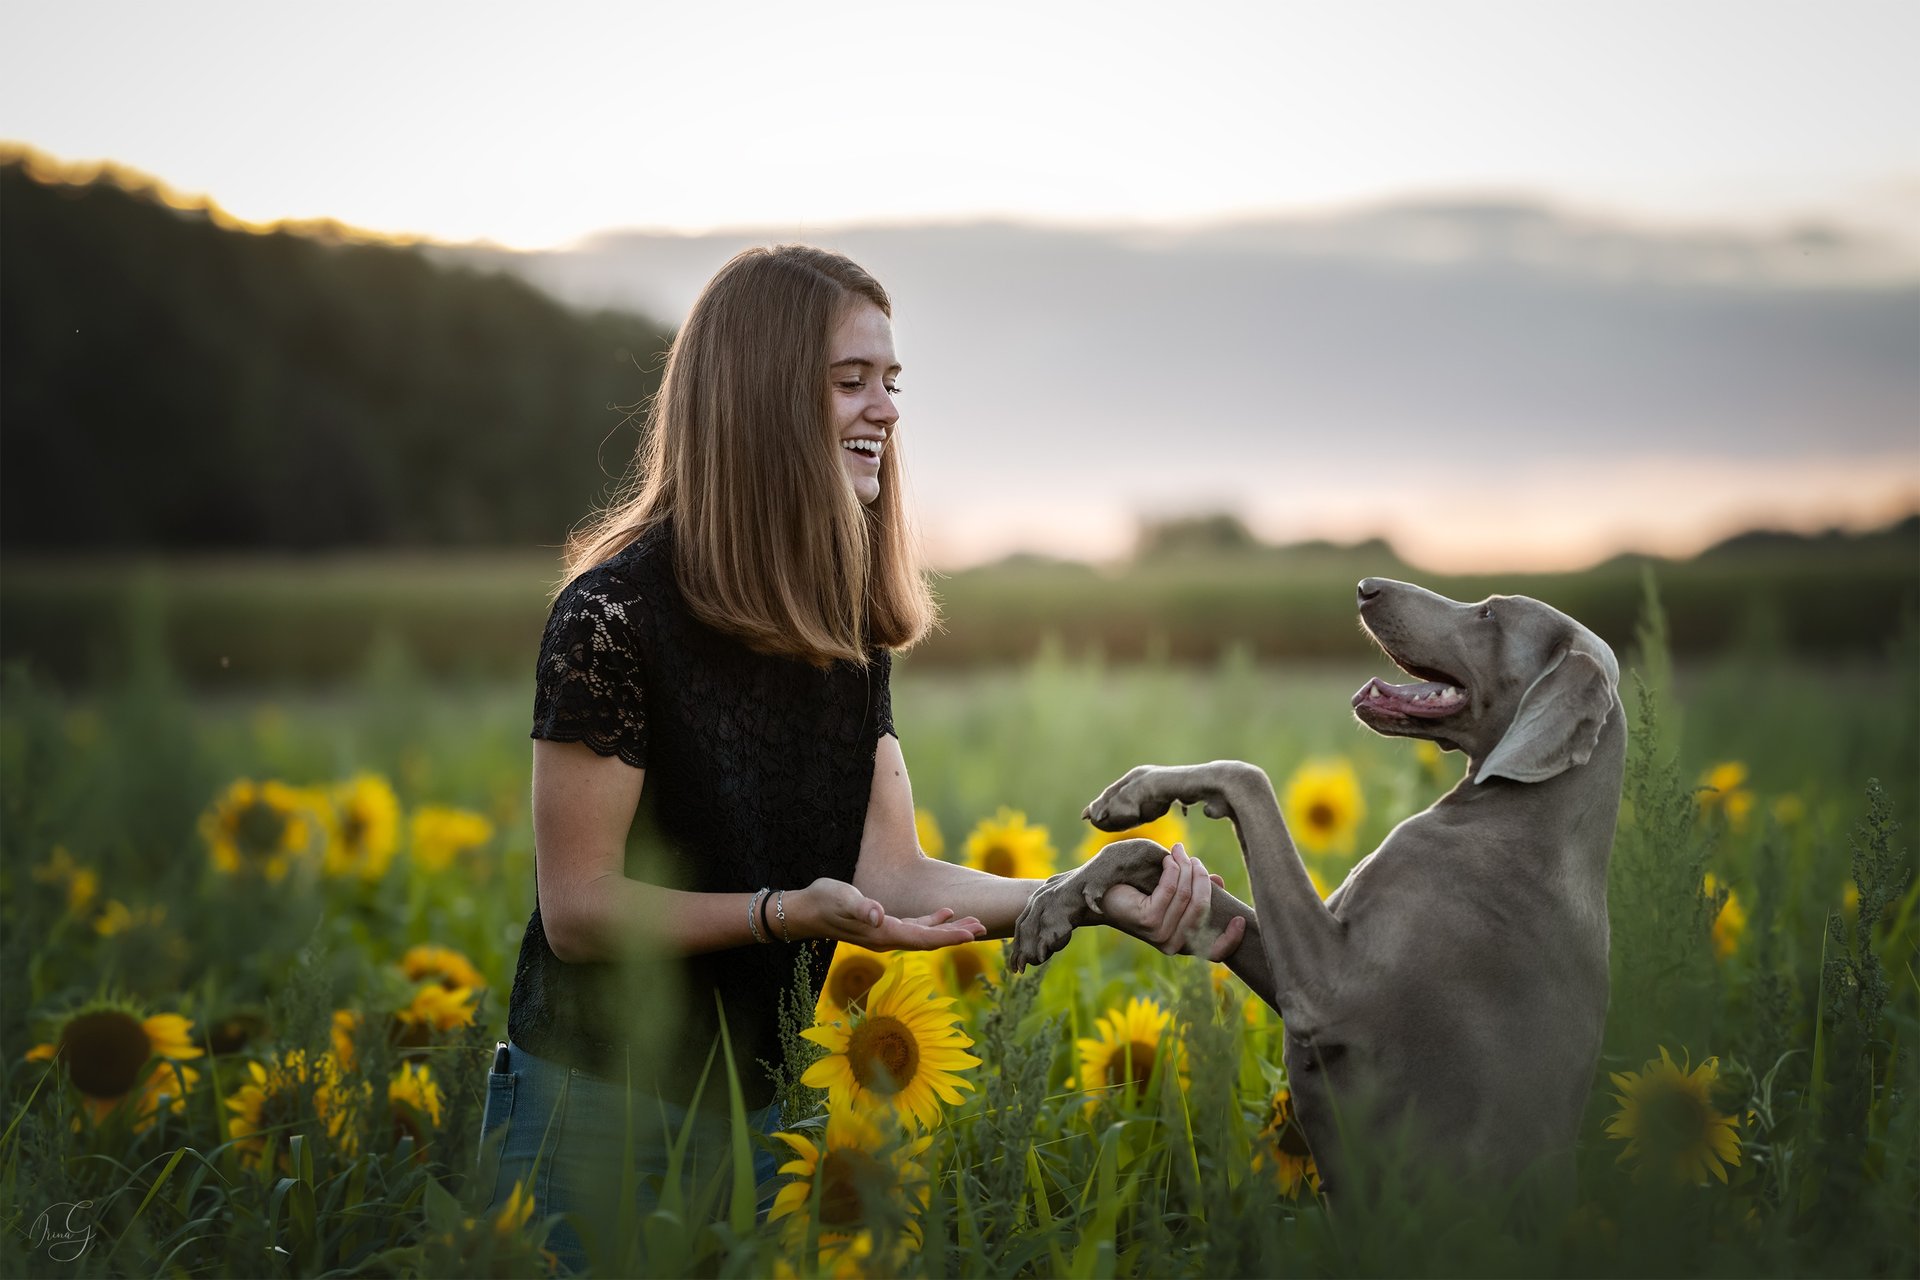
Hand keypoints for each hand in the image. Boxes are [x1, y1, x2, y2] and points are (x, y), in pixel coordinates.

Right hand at [790, 877, 985, 949]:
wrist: (804, 911)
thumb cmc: (823, 901)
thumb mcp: (841, 899)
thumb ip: (860, 908)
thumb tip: (878, 915)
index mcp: (883, 934)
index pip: (923, 938)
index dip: (949, 936)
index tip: (971, 935)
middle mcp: (888, 938)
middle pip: (930, 940)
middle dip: (957, 935)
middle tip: (984, 927)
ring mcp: (886, 934)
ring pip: (925, 934)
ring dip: (949, 929)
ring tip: (973, 924)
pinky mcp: (883, 926)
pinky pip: (915, 926)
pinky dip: (932, 920)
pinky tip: (945, 912)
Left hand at [1101, 843, 1245, 959]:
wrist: (1100, 896)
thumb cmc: (1138, 892)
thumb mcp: (1171, 894)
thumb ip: (1194, 891)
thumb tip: (1218, 882)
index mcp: (1183, 943)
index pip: (1214, 952)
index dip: (1231, 938)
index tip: (1240, 920)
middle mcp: (1173, 944)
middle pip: (1202, 907)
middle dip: (1200, 876)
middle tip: (1192, 858)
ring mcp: (1160, 935)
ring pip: (1187, 895)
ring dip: (1186, 867)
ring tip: (1179, 851)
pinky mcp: (1148, 921)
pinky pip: (1170, 890)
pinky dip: (1172, 870)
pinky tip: (1167, 859)